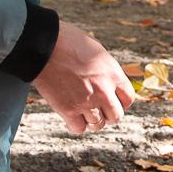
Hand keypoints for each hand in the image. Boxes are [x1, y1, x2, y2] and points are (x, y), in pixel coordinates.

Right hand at [33, 21, 135, 135]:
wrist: (44, 46)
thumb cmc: (69, 42)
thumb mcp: (97, 51)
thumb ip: (106, 70)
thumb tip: (109, 83)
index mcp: (113, 73)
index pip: (128, 99)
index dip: (120, 102)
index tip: (112, 101)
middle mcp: (103, 90)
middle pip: (116, 116)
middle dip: (108, 114)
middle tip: (98, 109)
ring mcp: (86, 101)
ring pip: (97, 125)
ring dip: (92, 120)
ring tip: (83, 112)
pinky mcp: (68, 110)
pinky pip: (78, 129)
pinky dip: (76, 125)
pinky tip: (71, 117)